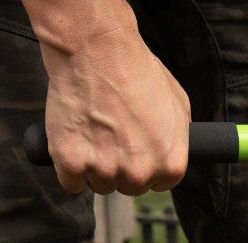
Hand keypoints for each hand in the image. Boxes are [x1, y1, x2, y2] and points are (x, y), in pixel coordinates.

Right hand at [23, 0, 189, 194]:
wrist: (96, 49)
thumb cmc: (135, 69)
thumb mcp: (178, 103)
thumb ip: (179, 138)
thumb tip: (175, 152)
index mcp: (170, 164)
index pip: (157, 185)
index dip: (144, 166)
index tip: (134, 149)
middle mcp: (140, 174)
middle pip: (128, 188)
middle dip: (119, 166)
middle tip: (110, 133)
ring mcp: (106, 171)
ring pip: (99, 185)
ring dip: (93, 166)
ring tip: (93, 130)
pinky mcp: (73, 164)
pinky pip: (71, 183)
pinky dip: (69, 166)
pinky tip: (73, 140)